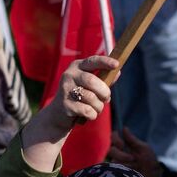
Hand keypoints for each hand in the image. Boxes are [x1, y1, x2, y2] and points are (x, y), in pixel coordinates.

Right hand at [21, 56, 119, 171]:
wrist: (58, 115)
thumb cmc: (80, 97)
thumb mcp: (91, 85)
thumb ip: (104, 79)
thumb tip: (118, 72)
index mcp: (77, 67)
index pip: (92, 61)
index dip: (105, 62)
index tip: (117, 64)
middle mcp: (69, 75)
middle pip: (92, 81)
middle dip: (104, 92)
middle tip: (106, 98)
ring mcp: (65, 90)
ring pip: (91, 98)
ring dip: (99, 106)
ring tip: (96, 108)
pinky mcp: (65, 105)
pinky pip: (87, 110)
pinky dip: (92, 114)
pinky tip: (88, 114)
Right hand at [108, 127, 160, 176]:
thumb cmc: (149, 163)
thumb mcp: (143, 149)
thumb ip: (132, 140)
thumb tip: (124, 128)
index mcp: (124, 147)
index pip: (113, 138)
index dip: (115, 138)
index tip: (121, 144)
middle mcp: (118, 155)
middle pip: (110, 149)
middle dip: (119, 153)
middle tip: (131, 158)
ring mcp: (115, 165)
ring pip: (111, 159)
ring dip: (122, 162)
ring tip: (133, 166)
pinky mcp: (114, 174)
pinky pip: (109, 169)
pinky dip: (118, 169)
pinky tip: (127, 171)